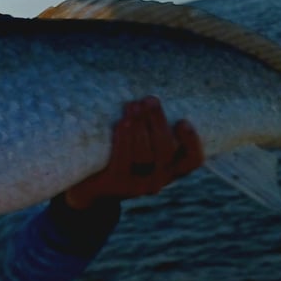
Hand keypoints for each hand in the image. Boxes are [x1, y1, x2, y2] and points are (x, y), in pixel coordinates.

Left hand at [64, 96, 203, 209]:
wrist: (88, 184)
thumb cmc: (118, 152)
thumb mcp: (140, 140)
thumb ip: (150, 123)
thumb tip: (150, 94)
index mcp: (171, 168)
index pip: (192, 160)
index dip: (192, 142)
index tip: (182, 121)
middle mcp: (158, 180)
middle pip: (165, 152)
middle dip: (157, 122)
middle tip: (150, 100)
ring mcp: (138, 186)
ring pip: (145, 156)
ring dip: (139, 127)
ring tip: (133, 106)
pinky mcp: (117, 185)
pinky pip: (123, 161)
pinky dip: (124, 139)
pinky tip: (122, 122)